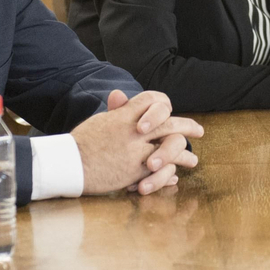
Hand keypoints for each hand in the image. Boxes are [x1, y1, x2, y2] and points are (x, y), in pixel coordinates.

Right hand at [73, 90, 203, 195]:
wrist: (70, 164)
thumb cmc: (81, 143)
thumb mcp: (99, 121)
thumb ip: (116, 111)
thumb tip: (119, 95)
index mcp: (124, 114)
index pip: (153, 100)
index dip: (163, 106)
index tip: (171, 112)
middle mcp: (134, 129)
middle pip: (170, 123)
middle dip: (187, 127)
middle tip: (199, 131)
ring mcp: (137, 149)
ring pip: (171, 146)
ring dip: (184, 154)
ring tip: (192, 160)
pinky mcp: (137, 169)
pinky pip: (162, 168)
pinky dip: (171, 172)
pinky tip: (175, 175)